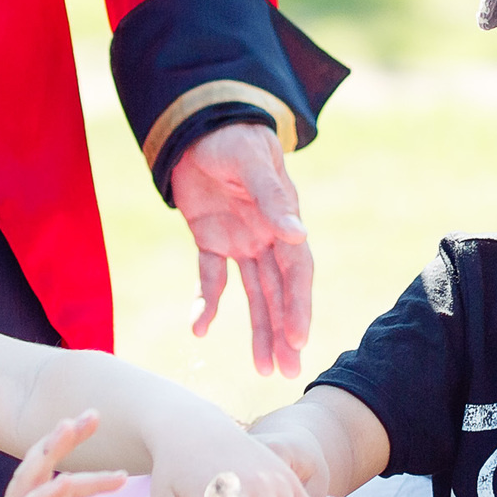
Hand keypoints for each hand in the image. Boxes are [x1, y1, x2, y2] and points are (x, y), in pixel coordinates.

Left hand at [172, 122, 311, 377]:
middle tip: (287, 371)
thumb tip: (299, 234)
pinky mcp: (211, 240)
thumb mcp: (251, 163)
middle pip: (279, 292)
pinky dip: (207, 303)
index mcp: (283, 220)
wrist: (197, 124)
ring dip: (258, 330)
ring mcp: (240, 241)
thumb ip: (272, 199)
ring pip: (253, 294)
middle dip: (283, 331)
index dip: (298, 305)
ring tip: (263, 369)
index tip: (297, 339)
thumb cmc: (233, 138)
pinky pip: (211, 278)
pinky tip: (200, 329)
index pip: (296, 270)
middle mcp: (267, 236)